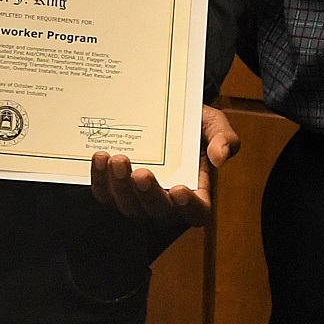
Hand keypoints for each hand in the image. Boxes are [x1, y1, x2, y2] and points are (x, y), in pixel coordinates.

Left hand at [90, 105, 240, 226]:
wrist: (164, 112)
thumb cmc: (193, 122)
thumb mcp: (214, 124)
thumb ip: (224, 139)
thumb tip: (220, 157)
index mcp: (195, 191)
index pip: (196, 211)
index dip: (188, 207)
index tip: (180, 190)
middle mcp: (165, 201)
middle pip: (157, 211)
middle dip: (148, 194)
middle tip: (141, 173)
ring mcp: (137, 198)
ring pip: (128, 206)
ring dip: (120, 187)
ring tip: (118, 160)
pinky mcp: (114, 189)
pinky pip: (104, 193)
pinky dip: (99, 179)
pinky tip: (99, 158)